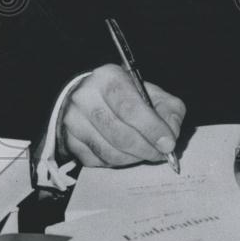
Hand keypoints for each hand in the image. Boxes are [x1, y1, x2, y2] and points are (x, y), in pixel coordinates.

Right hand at [57, 65, 185, 167]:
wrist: (93, 98)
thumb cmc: (127, 96)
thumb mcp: (153, 94)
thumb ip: (169, 111)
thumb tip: (170, 135)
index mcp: (108, 78)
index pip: (129, 107)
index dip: (152, 128)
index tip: (168, 143)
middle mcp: (85, 97)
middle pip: (119, 134)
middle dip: (146, 148)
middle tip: (161, 153)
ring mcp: (73, 120)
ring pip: (109, 152)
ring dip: (134, 157)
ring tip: (146, 152)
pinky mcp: (69, 141)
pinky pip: (99, 161)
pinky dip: (118, 162)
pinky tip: (127, 152)